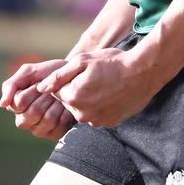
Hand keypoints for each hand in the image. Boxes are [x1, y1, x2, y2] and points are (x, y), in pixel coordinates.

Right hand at [0, 59, 75, 140]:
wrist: (73, 77)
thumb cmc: (50, 73)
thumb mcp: (30, 72)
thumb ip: (12, 84)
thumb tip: (2, 104)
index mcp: (15, 106)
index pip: (20, 102)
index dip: (33, 90)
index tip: (41, 82)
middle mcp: (24, 120)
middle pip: (32, 113)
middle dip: (45, 97)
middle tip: (52, 89)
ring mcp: (39, 129)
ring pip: (47, 120)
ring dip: (57, 103)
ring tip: (60, 96)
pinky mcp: (54, 135)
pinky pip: (59, 128)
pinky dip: (66, 113)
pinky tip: (66, 106)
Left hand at [36, 48, 156, 127]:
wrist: (142, 72)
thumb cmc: (112, 62)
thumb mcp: (83, 61)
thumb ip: (59, 75)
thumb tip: (41, 87)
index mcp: (73, 97)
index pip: (58, 91)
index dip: (68, 79)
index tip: (82, 72)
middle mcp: (82, 114)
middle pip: (70, 102)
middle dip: (77, 90)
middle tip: (94, 76)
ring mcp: (97, 121)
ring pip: (84, 109)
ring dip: (89, 99)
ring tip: (104, 84)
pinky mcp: (109, 124)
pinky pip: (97, 115)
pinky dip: (101, 106)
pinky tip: (111, 93)